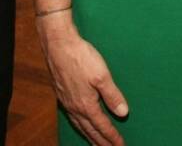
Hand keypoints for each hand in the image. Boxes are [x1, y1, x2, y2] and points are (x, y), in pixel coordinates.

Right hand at [36, 14, 128, 145]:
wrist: (59, 45)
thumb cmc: (81, 58)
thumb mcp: (102, 76)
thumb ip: (113, 96)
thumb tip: (123, 113)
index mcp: (86, 105)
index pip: (102, 126)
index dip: (112, 137)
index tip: (120, 145)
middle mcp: (75, 107)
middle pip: (90, 130)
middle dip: (101, 142)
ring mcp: (67, 102)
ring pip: (80, 125)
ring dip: (89, 136)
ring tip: (96, 144)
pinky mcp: (62, 94)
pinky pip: (72, 117)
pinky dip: (79, 125)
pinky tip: (80, 123)